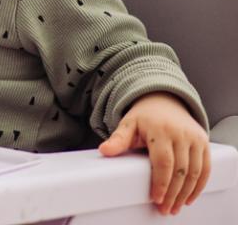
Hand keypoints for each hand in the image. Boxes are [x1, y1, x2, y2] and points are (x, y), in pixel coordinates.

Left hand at [98, 92, 210, 214]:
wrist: (164, 100)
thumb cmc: (144, 116)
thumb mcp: (128, 124)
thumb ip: (118, 139)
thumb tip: (104, 151)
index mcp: (160, 130)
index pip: (163, 161)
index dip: (161, 182)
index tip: (156, 198)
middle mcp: (180, 134)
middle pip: (180, 170)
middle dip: (173, 193)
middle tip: (165, 209)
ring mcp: (194, 138)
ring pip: (195, 172)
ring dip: (186, 193)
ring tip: (175, 206)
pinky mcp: (203, 142)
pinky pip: (205, 167)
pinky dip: (199, 185)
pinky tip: (189, 197)